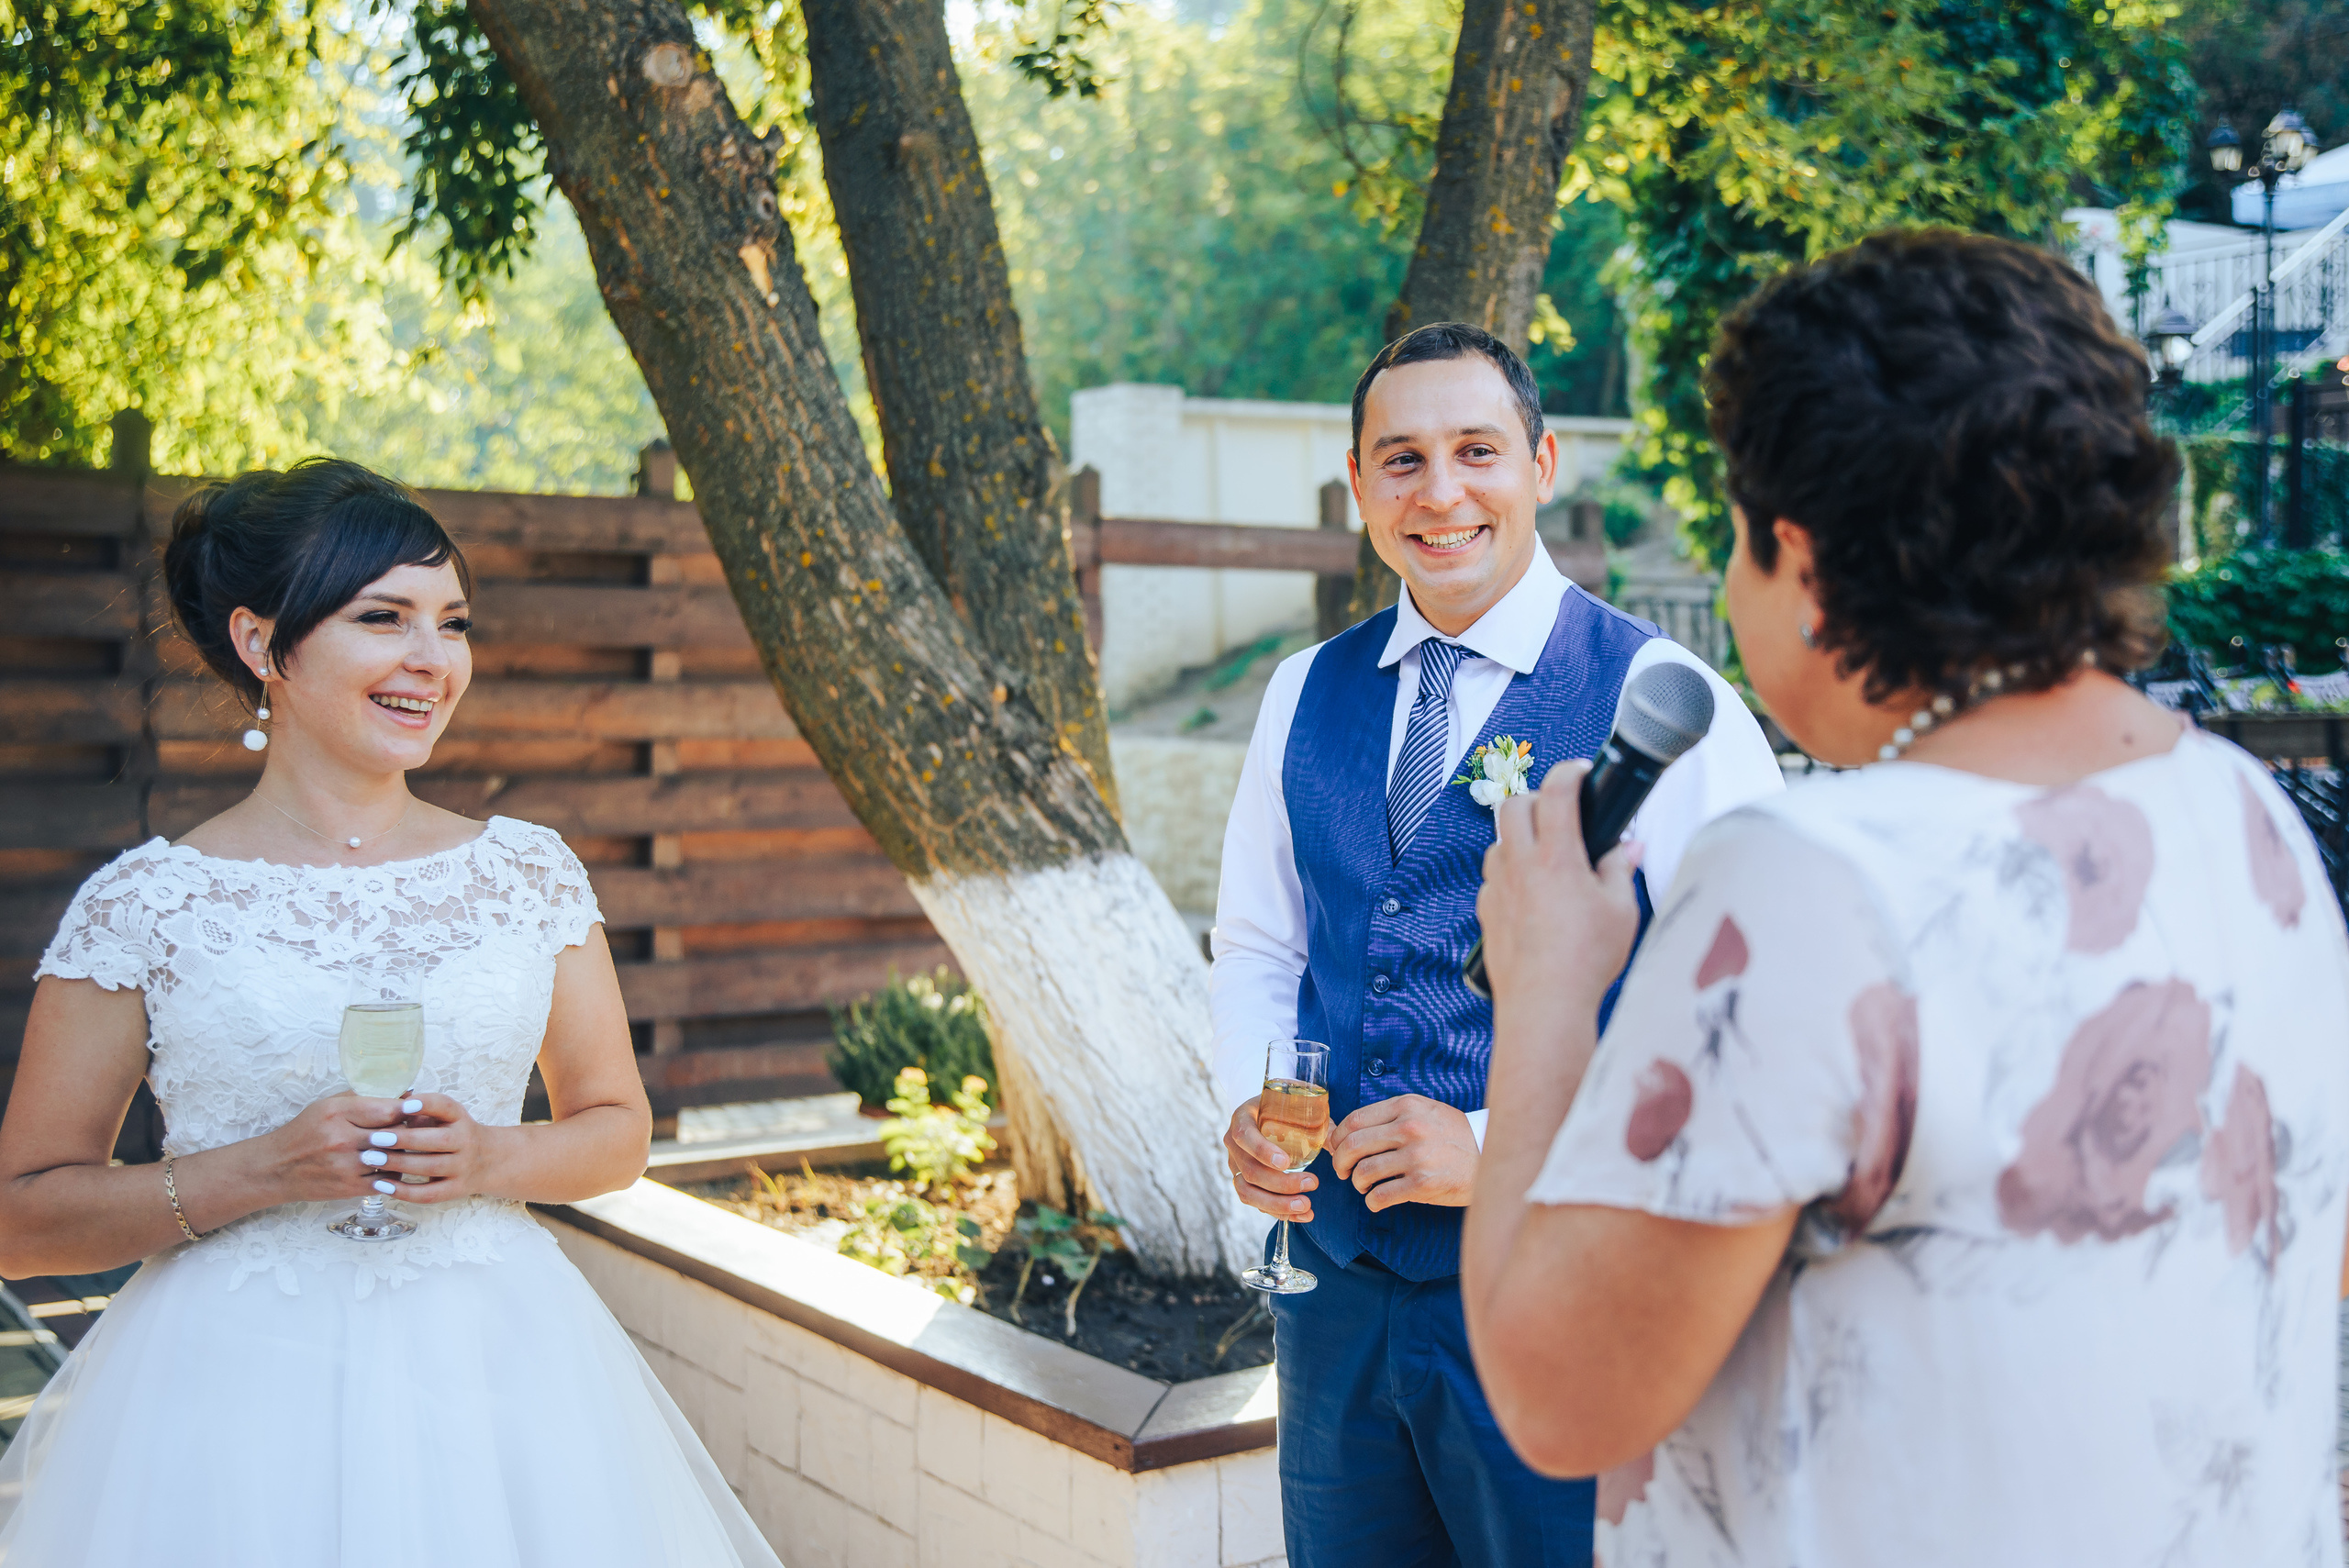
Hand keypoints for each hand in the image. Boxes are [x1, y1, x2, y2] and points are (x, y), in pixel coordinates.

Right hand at [251, 1093, 413, 1203]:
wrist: (276, 1168)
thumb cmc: (305, 1132)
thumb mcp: (328, 1106)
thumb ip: (365, 1098)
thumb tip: (406, 1094)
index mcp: (336, 1113)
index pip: (387, 1109)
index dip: (408, 1109)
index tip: (420, 1109)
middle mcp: (341, 1139)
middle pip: (394, 1134)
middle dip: (411, 1131)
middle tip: (422, 1129)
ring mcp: (345, 1165)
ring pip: (394, 1158)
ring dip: (405, 1153)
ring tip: (411, 1147)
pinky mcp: (348, 1187)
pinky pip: (387, 1180)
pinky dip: (395, 1173)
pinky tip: (394, 1166)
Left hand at [366, 1093, 503, 1204]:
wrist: (489, 1161)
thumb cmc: (454, 1134)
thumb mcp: (446, 1117)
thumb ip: (422, 1111)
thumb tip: (390, 1105)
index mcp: (460, 1119)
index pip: (447, 1107)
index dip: (426, 1104)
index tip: (403, 1105)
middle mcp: (466, 1142)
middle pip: (438, 1140)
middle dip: (405, 1139)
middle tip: (374, 1138)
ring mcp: (463, 1168)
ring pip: (431, 1167)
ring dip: (399, 1164)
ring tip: (371, 1159)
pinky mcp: (455, 1190)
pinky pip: (429, 1194)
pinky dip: (404, 1191)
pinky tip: (382, 1185)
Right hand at [1224, 1097, 1318, 1224]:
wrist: (1267, 1117)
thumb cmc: (1285, 1110)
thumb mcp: (1297, 1108)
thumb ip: (1316, 1123)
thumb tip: (1337, 1146)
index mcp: (1243, 1117)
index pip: (1244, 1135)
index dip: (1262, 1151)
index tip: (1286, 1163)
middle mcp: (1234, 1144)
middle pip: (1250, 1171)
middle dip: (1282, 1184)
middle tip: (1312, 1183)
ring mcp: (1236, 1166)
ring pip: (1248, 1193)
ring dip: (1278, 1204)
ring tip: (1306, 1206)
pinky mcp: (1243, 1183)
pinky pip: (1256, 1203)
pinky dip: (1279, 1212)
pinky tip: (1302, 1215)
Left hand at [1329, 1095, 1479, 1211]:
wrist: (1490, 1156)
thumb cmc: (1453, 1136)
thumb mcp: (1424, 1112)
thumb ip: (1388, 1119)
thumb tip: (1341, 1134)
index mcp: (1407, 1106)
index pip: (1355, 1120)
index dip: (1337, 1138)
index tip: (1337, 1149)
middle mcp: (1410, 1128)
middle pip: (1353, 1146)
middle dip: (1340, 1163)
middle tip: (1344, 1171)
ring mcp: (1417, 1157)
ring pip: (1364, 1172)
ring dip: (1358, 1183)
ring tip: (1365, 1185)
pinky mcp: (1423, 1184)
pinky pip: (1380, 1196)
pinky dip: (1372, 1201)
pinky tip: (1378, 1199)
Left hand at [1477, 759, 1644, 1019]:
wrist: (1545, 1005)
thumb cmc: (1587, 961)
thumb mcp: (1622, 911)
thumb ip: (1621, 869)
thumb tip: (1627, 848)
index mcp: (1557, 857)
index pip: (1556, 790)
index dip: (1570, 771)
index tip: (1581, 771)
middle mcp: (1520, 865)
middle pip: (1514, 804)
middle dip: (1537, 796)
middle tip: (1560, 809)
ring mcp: (1497, 887)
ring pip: (1498, 840)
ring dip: (1520, 836)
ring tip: (1546, 853)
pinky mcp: (1486, 911)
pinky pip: (1492, 877)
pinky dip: (1509, 872)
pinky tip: (1530, 891)